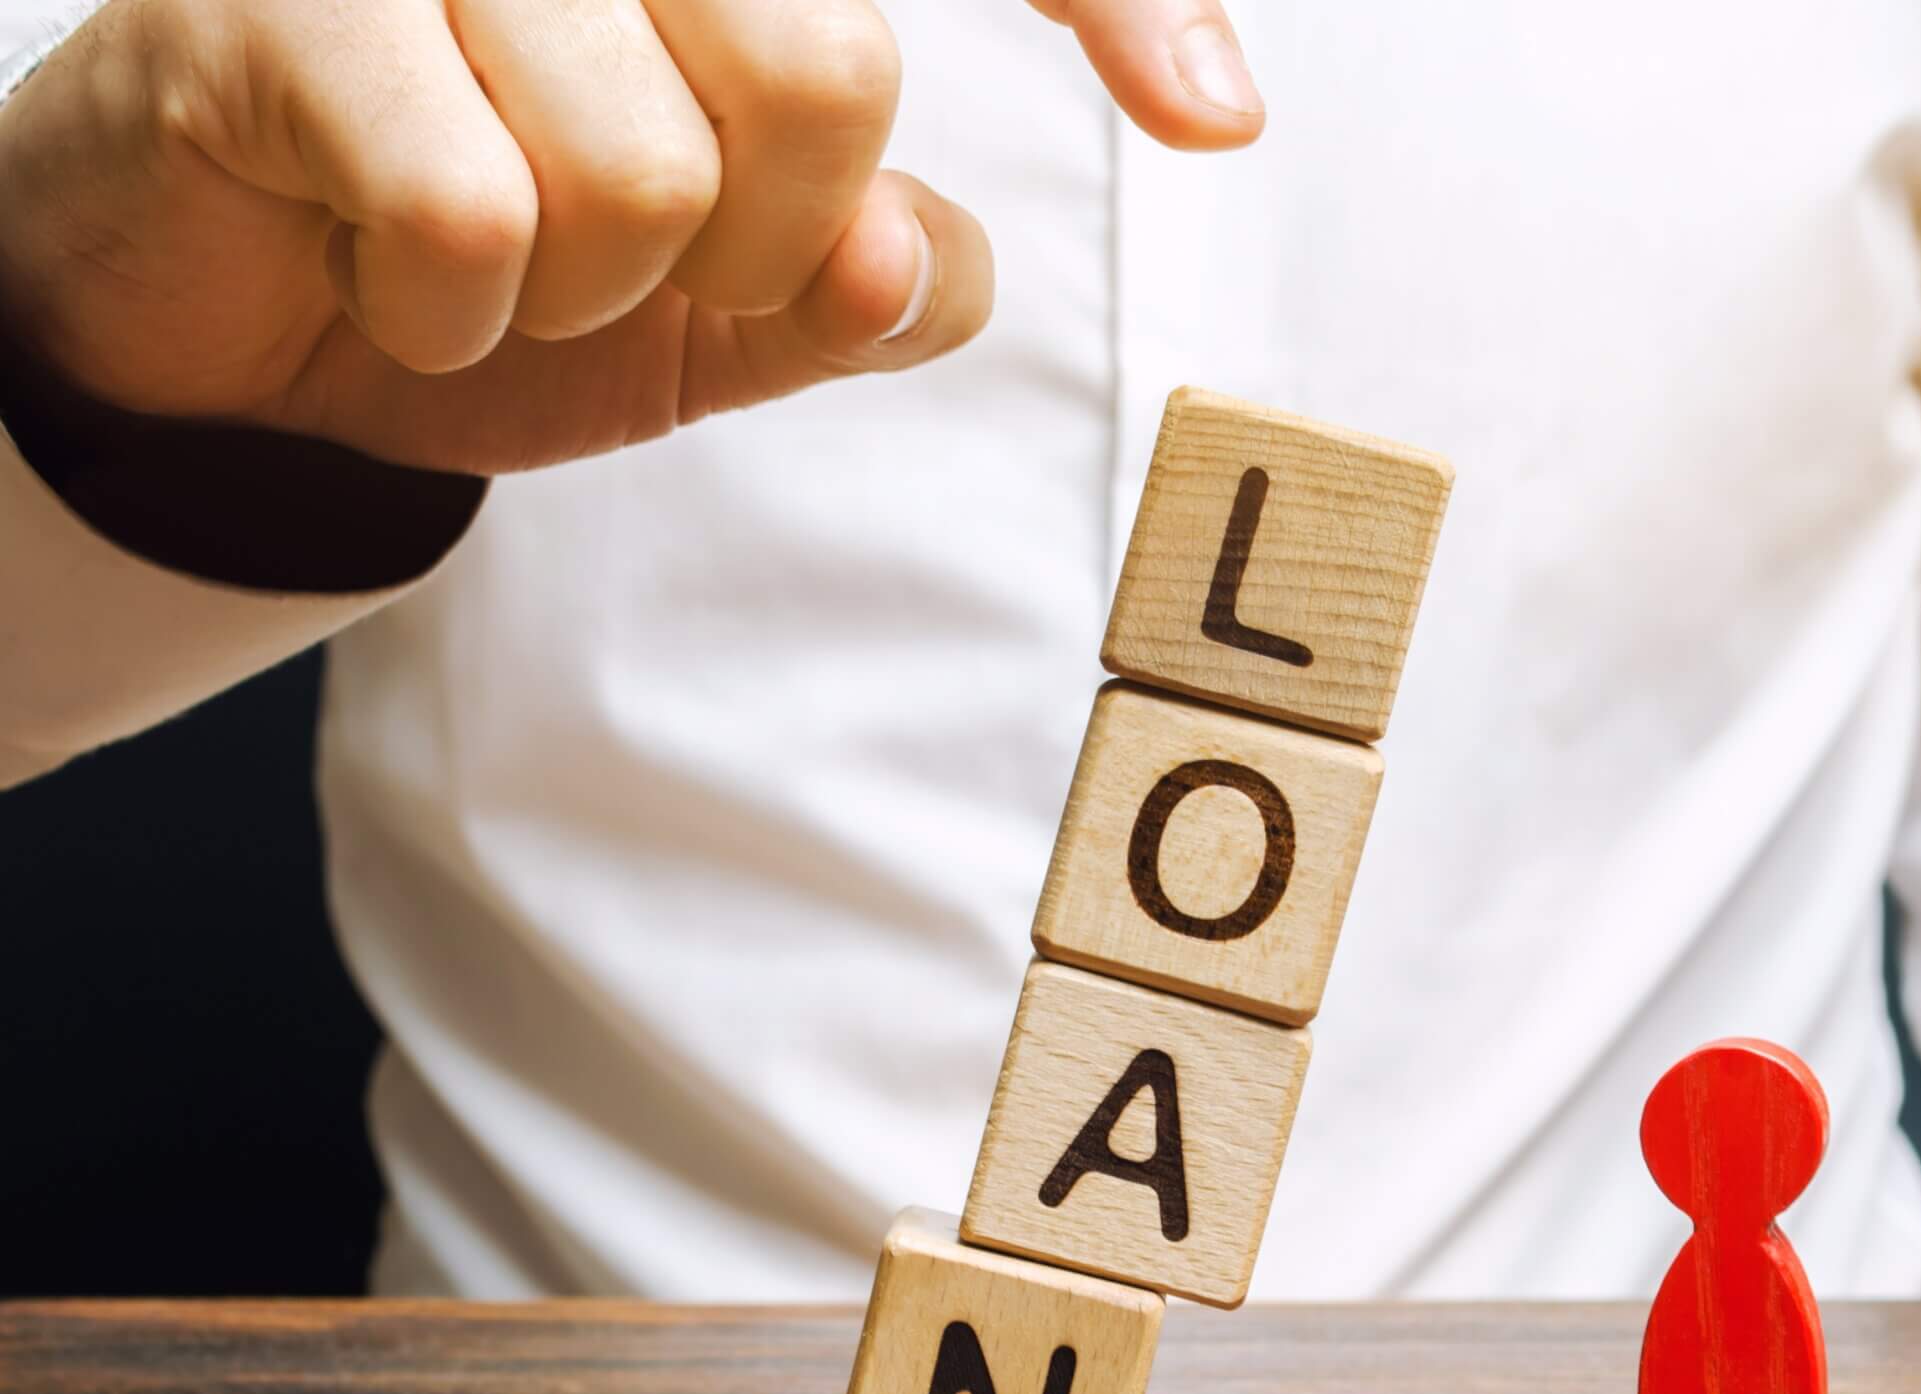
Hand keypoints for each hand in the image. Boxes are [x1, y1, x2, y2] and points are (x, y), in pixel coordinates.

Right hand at [0, 0, 1261, 473]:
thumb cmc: (496, 269)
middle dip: (756, 243)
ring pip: (643, 166)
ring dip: (587, 294)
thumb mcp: (720, 309)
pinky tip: (395, 274)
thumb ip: (856, 282)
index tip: (1216, 118)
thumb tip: (931, 261)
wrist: (243, 332)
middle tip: (650, 265)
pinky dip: (456, 315)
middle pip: (826, 73)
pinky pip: (477, 214)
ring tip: (494, 261)